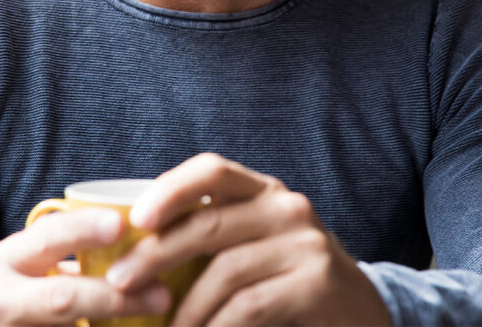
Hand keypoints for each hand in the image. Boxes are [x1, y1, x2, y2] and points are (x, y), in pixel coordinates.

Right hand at [0, 206, 171, 325]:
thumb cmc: (12, 295)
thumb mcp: (26, 268)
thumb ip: (66, 254)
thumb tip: (139, 240)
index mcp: (9, 259)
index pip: (49, 237)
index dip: (84, 230)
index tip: (121, 224)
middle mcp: (0, 298)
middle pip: (62, 298)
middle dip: (113, 297)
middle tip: (161, 294)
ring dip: (113, 326)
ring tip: (156, 317)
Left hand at [104, 153, 391, 326]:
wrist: (362, 313)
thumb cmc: (290, 281)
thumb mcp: (255, 247)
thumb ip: (214, 238)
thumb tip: (137, 252)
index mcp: (265, 190)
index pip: (212, 169)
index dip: (170, 188)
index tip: (135, 218)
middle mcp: (287, 207)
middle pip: (209, 222)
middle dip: (155, 254)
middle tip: (119, 282)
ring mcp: (305, 243)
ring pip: (224, 270)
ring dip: (183, 307)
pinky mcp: (316, 283)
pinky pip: (249, 305)